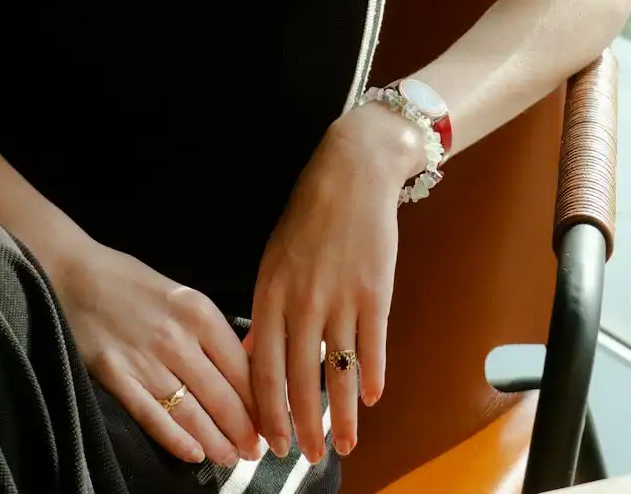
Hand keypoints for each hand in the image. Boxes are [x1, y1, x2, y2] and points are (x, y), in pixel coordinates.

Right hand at [52, 239, 263, 468]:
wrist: (74, 272)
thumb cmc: (129, 281)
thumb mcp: (181, 295)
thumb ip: (208, 330)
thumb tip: (241, 370)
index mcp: (199, 312)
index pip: (242, 367)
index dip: (260, 400)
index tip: (270, 420)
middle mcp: (178, 338)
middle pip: (222, 395)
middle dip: (243, 430)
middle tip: (254, 450)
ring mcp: (146, 360)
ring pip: (192, 412)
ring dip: (216, 441)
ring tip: (230, 458)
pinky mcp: (116, 377)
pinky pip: (152, 416)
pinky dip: (176, 439)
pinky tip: (194, 454)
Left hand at [249, 102, 424, 463]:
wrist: (351, 173)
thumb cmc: (309, 216)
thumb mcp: (275, 259)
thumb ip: (267, 312)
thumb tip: (256, 358)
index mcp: (270, 294)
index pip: (263, 369)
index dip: (266, 412)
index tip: (269, 443)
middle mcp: (302, 302)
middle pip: (300, 379)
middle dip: (303, 426)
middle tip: (308, 457)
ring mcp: (340, 298)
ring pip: (338, 370)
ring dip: (342, 414)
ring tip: (345, 444)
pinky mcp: (374, 290)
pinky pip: (372, 344)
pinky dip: (372, 375)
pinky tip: (372, 398)